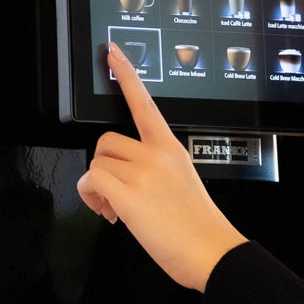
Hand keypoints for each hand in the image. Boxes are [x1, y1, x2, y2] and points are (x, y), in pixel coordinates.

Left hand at [76, 42, 246, 290]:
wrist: (211, 251)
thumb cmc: (198, 225)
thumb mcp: (183, 181)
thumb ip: (155, 168)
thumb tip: (125, 176)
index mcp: (172, 148)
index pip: (145, 103)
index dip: (126, 75)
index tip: (112, 52)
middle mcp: (156, 155)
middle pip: (106, 142)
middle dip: (104, 167)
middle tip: (114, 194)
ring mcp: (143, 173)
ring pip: (96, 164)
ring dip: (97, 187)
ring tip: (115, 208)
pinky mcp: (128, 195)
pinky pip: (92, 182)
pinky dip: (92, 198)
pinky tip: (109, 212)